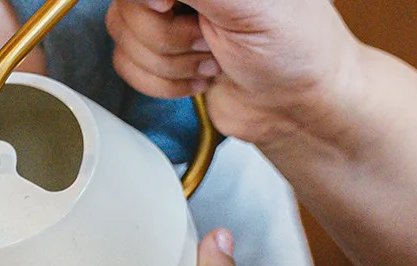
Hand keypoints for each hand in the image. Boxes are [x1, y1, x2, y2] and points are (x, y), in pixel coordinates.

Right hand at [105, 0, 359, 149]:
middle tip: (211, 40)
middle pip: (127, 7)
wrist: (293, 104)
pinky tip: (200, 76)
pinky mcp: (161, 52)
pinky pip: (125, 64)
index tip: (172, 8)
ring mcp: (169, 15)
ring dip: (168, 64)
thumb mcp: (247, 6)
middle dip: (168, 38)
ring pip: (123, 37)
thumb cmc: (290, 48)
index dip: (152, 1)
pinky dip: (161, 83)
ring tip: (212, 59)